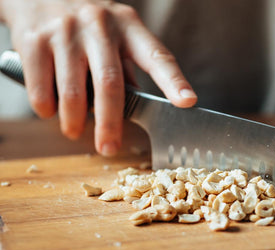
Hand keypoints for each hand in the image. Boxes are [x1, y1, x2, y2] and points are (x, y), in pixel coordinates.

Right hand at [1, 0, 196, 155]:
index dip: (174, 81)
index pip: (157, 57)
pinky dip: (46, 109)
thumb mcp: (115, 35)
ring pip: (73, 92)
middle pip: (110, 84)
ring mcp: (65, 31)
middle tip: (109, 148)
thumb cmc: (87, 22)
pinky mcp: (33, 39)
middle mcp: (99, 26)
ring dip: (74, 121)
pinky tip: (50, 111)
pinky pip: (41, 88)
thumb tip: (138, 105)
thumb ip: (127, 68)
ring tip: (74, 131)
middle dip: (110, 123)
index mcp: (129, 27)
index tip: (187, 102)